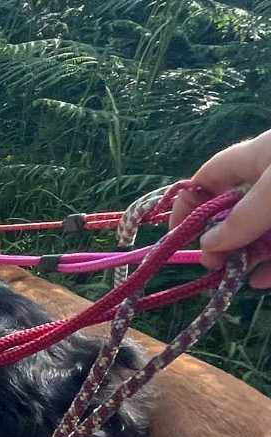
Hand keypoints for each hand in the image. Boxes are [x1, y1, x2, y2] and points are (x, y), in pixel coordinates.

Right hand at [169, 129, 270, 288]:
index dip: (187, 204)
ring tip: (238, 275)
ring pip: (259, 234)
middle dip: (220, 240)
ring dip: (245, 258)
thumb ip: (240, 219)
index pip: (209, 176)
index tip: (176, 236)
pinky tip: (261, 280)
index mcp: (258, 157)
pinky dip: (270, 266)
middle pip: (234, 212)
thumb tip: (209, 244)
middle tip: (213, 264)